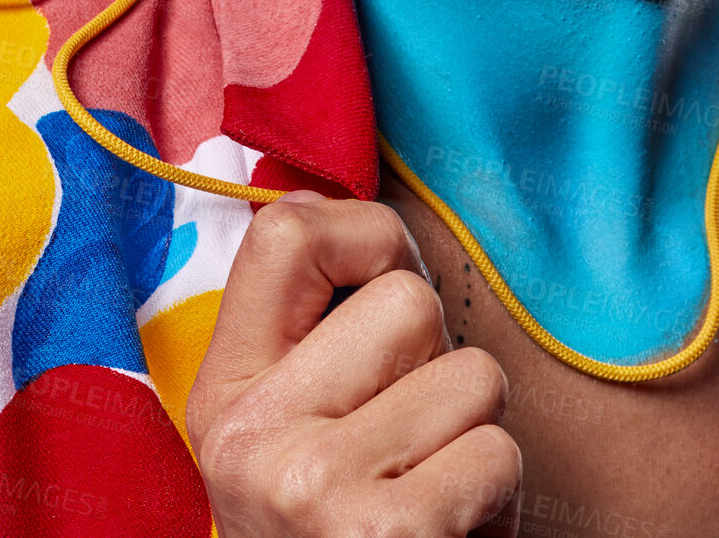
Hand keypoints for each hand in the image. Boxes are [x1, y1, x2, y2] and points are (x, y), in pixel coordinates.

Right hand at [186, 192, 521, 536]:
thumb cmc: (360, 526)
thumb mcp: (305, 429)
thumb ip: (318, 331)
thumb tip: (350, 213)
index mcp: (223, 396)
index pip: (285, 231)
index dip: (366, 238)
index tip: (379, 294)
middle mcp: (247, 439)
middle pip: (408, 299)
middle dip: (439, 365)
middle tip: (411, 444)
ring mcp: (306, 488)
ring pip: (472, 375)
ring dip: (476, 437)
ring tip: (431, 495)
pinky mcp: (381, 535)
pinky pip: (496, 452)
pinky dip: (496, 498)